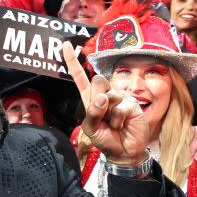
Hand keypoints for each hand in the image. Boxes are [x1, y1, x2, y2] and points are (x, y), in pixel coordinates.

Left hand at [63, 42, 148, 165]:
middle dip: (97, 100)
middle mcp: (104, 94)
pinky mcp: (131, 102)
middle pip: (97, 81)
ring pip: (108, 94)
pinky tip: (122, 124)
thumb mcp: (91, 128)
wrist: (123, 151)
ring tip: (113, 124)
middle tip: (103, 116)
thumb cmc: (106, 139)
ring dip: (108, 114)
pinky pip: (120, 106)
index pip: (80, 78)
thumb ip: (93, 112)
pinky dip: (118, 119)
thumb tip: (102, 96)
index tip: (65, 45)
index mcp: (91, 99)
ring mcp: (118, 97)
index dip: (73, 62)